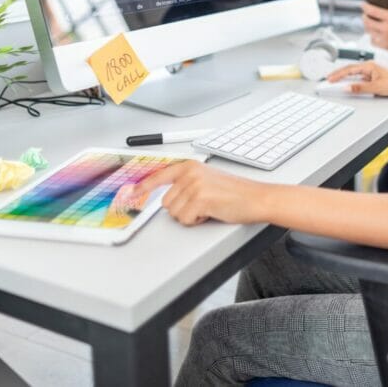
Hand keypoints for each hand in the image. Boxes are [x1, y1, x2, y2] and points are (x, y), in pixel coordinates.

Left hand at [123, 161, 265, 225]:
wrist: (256, 198)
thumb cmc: (235, 192)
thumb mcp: (207, 180)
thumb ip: (186, 183)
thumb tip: (166, 195)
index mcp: (190, 166)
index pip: (159, 176)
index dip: (143, 187)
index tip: (131, 193)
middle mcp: (190, 173)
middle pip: (166, 203)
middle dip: (182, 209)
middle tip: (202, 205)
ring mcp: (194, 185)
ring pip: (175, 213)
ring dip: (191, 216)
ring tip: (209, 208)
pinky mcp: (200, 198)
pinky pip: (186, 220)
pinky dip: (198, 221)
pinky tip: (212, 212)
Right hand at [326, 60, 387, 97]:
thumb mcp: (376, 88)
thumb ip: (360, 88)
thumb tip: (346, 87)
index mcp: (369, 66)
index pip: (349, 69)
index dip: (338, 74)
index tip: (330, 79)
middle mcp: (369, 67)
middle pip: (349, 69)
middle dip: (338, 74)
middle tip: (328, 79)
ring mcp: (370, 72)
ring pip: (353, 73)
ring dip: (344, 77)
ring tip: (334, 81)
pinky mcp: (372, 77)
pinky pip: (358, 77)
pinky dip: (350, 80)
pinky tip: (347, 84)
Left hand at [361, 0, 387, 58]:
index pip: (372, 11)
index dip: (365, 6)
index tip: (363, 4)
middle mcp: (387, 28)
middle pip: (366, 21)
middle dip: (364, 16)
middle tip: (365, 14)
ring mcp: (385, 38)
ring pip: (368, 31)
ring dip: (366, 26)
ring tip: (369, 23)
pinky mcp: (385, 47)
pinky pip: (372, 41)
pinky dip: (372, 37)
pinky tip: (375, 34)